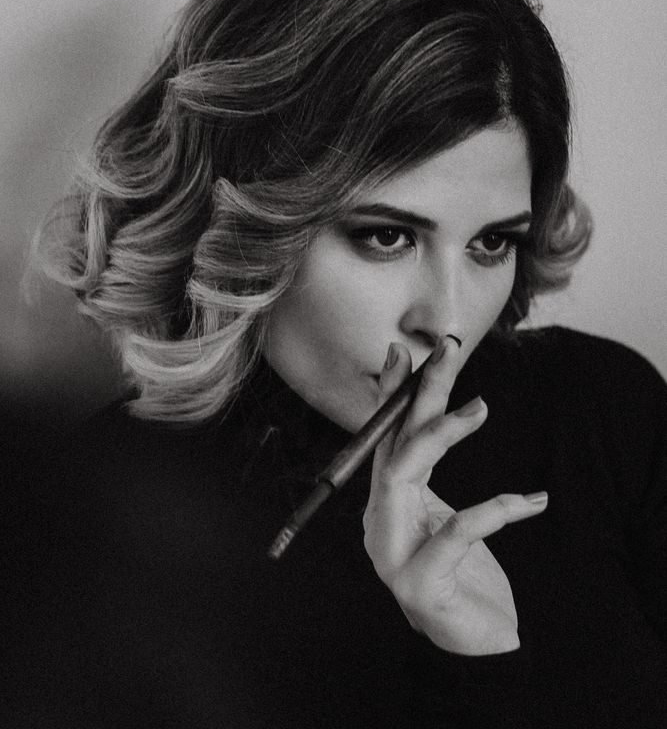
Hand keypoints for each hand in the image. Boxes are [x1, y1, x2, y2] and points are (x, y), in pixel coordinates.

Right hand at [362, 336, 547, 655]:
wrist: (476, 645)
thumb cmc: (461, 574)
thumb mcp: (443, 513)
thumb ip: (429, 472)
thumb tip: (434, 410)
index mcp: (384, 505)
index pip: (383, 440)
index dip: (392, 395)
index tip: (405, 352)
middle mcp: (378, 524)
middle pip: (392, 447)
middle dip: (417, 395)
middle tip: (446, 352)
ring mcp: (392, 556)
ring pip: (403, 476)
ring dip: (442, 435)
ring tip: (482, 407)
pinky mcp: (421, 585)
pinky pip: (458, 530)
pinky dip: (497, 509)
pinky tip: (535, 500)